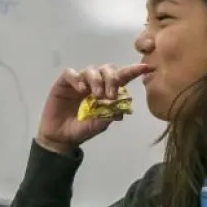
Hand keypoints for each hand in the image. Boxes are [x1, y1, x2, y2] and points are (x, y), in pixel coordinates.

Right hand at [37, 63, 151, 154]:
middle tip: (111, 95)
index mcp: (105, 92)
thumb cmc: (80, 131)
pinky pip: (71, 73)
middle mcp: (93, 84)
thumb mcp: (98, 125)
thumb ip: (109, 115)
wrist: (60, 138)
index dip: (133, 71)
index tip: (146, 68)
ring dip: (97, 80)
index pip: (121, 77)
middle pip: (107, 69)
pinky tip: (81, 90)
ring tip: (96, 95)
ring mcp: (78, 82)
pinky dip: (77, 79)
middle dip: (112, 79)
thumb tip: (121, 106)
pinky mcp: (64, 83)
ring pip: (91, 69)